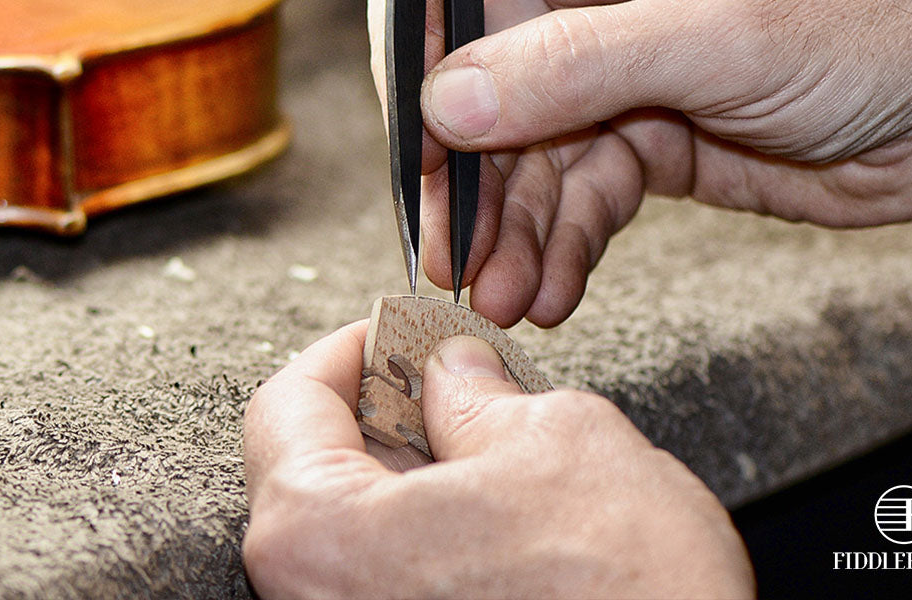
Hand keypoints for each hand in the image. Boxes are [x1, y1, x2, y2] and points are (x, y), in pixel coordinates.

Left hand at [242, 321, 753, 597]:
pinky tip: (495, 502)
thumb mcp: (553, 436)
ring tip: (489, 436)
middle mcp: (316, 598)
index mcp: (318, 533)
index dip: (349, 348)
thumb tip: (454, 369)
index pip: (287, 403)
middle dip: (389, 407)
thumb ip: (478, 393)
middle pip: (318, 465)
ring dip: (417, 465)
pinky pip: (392, 569)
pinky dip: (432, 523)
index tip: (398, 330)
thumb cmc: (623, 584)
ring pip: (360, 521)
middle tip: (454, 375)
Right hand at [370, 0, 911, 326]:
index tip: (419, 168)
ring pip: (540, 171)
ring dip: (519, 241)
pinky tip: (551, 290)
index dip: (433, 92)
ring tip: (508, 297)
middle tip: (458, 263)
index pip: (476, 19)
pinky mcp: (652, 148)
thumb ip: (578, 64)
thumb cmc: (869, 29)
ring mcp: (626, 89)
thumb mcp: (714, 37)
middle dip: (478, 196)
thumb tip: (455, 98)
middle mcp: (599, 25)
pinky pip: (586, 205)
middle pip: (498, 110)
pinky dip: (565, 252)